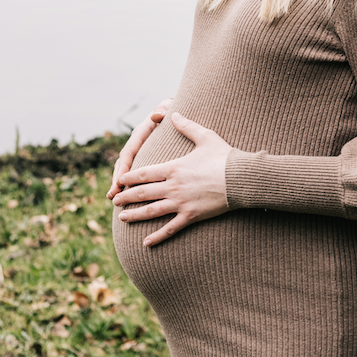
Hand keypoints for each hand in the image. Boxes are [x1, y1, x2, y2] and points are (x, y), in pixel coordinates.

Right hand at [107, 99, 172, 201]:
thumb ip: (163, 110)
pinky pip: (134, 171)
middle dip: (117, 179)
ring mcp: (139, 150)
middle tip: (112, 195)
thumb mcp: (168, 108)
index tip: (119, 182)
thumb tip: (156, 115)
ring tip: (114, 198)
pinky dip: (130, 182)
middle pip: (123, 163)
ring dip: (119, 183)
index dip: (123, 167)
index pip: (129, 152)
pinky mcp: (144, 156)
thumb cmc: (172, 110)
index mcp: (141, 133)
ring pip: (126, 168)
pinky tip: (128, 195)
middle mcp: (137, 143)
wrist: (176, 110)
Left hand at [111, 112, 229, 246]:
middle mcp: (173, 186)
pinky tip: (146, 243)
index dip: (129, 177)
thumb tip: (174, 113)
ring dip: (135, 215)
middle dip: (127, 197)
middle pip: (143, 193)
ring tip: (122, 218)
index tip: (119, 180)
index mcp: (174, 168)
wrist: (241, 179)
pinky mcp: (191, 216)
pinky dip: (157, 236)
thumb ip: (187, 126)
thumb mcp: (205, 136)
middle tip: (114, 200)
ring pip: (152, 211)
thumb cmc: (225, 157)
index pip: (144, 173)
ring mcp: (181, 203)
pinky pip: (170, 228)